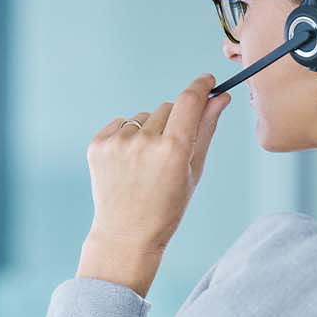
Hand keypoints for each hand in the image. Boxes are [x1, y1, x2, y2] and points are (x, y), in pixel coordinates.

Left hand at [80, 75, 230, 295]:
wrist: (126, 234)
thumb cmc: (166, 207)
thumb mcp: (193, 171)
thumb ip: (206, 129)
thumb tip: (219, 98)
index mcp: (173, 150)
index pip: (190, 100)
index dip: (200, 87)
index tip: (207, 82)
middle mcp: (144, 142)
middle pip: (168, 108)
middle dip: (174, 122)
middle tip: (170, 153)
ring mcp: (118, 143)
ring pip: (144, 116)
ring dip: (149, 130)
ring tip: (146, 163)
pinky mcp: (97, 145)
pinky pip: (121, 124)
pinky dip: (128, 136)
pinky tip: (129, 162)